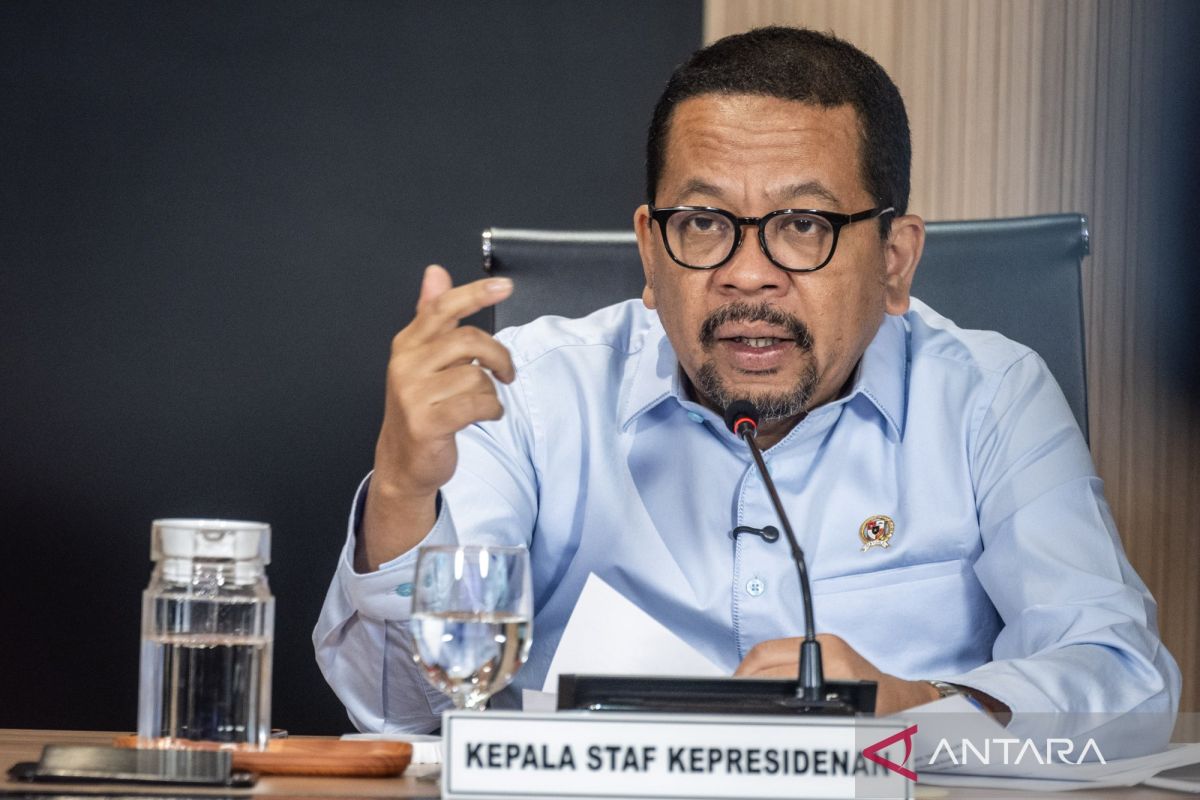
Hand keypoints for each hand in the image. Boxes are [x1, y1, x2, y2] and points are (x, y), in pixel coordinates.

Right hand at [358, 265, 514, 571]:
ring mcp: (414, 394)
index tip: (504, 286)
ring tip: (484, 403)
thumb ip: (431, 314)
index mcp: (408, 344)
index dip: (475, 293)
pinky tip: (487, 416)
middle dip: (498, 356)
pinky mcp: (427, 422)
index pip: (443, 308)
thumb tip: (436, 272)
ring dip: (492, 392)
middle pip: (468, 340)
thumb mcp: (423, 358)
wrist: (403, 461)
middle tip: (506, 372)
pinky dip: (492, 410)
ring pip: (476, 376)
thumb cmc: (421, 406)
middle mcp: (407, 365)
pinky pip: (477, 405)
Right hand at [734, 633, 937, 716]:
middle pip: (765, 653)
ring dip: (752, 669)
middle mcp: (828, 647)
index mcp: (832, 662)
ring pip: (771, 649)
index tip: (736, 695)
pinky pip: (783, 651)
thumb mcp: (846, 722)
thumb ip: (810, 715)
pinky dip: (766, 666)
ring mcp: (827, 643)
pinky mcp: (827, 646)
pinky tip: (762, 683)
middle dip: (743, 673)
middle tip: (731, 693)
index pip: (774, 667)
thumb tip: (774, 714)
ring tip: (742, 689)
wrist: (904, 702)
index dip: (749, 682)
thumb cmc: (883, 715)